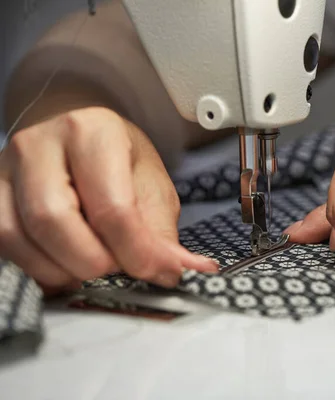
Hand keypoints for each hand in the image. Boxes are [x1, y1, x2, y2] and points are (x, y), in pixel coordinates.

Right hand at [0, 107, 217, 293]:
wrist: (75, 129)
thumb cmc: (117, 156)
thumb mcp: (151, 184)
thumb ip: (161, 232)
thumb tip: (183, 271)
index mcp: (92, 132)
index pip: (111, 206)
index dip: (136, 252)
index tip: (158, 273)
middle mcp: (40, 144)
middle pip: (53, 220)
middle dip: (93, 262)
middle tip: (119, 269)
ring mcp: (5, 168)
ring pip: (17, 235)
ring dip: (60, 270)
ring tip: (93, 269)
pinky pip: (1, 243)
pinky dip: (34, 268)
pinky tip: (63, 267)